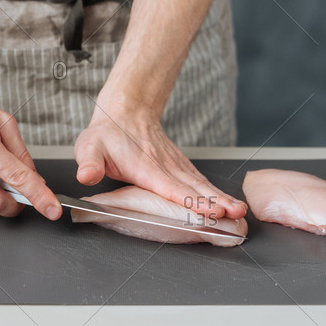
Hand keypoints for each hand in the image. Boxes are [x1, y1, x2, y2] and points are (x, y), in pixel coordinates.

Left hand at [74, 106, 247, 219]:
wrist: (127, 110)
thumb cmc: (107, 133)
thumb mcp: (89, 146)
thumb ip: (89, 163)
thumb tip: (86, 176)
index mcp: (146, 167)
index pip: (172, 188)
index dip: (191, 201)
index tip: (210, 209)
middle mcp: (166, 167)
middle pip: (194, 188)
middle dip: (217, 202)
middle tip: (236, 214)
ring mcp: (176, 165)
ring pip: (201, 184)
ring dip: (222, 197)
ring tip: (239, 211)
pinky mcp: (180, 165)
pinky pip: (199, 180)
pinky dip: (215, 192)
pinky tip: (227, 202)